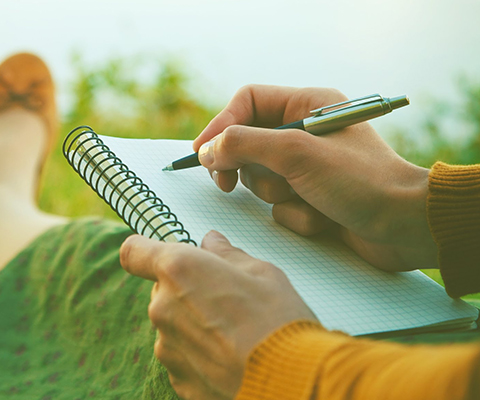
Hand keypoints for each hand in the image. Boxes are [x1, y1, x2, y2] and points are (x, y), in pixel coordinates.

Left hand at [120, 231, 316, 399]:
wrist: (289, 381)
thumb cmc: (278, 322)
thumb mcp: (261, 273)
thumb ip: (227, 255)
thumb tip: (212, 243)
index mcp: (178, 270)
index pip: (134, 252)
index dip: (146, 252)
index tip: (161, 255)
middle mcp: (162, 307)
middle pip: (161, 291)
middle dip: (185, 292)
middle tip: (224, 299)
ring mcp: (166, 347)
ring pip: (173, 327)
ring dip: (194, 327)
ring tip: (234, 335)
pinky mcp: (178, 379)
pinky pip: (183, 359)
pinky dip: (201, 357)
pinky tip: (230, 359)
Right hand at [193, 85, 434, 271]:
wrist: (406, 226)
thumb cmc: (361, 181)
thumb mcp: (296, 154)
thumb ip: (244, 145)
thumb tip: (207, 151)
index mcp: (308, 105)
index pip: (247, 102)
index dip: (220, 125)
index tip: (201, 153)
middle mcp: (305, 132)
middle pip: (247, 143)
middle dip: (248, 169)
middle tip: (230, 185)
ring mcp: (308, 167)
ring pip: (261, 179)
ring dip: (277, 195)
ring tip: (306, 200)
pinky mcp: (312, 197)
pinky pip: (279, 205)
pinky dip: (295, 216)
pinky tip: (322, 219)